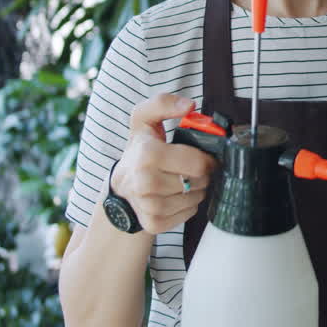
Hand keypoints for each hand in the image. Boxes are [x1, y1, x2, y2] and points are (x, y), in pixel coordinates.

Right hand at [112, 93, 217, 233]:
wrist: (121, 186)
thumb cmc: (139, 150)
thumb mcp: (145, 119)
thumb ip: (164, 103)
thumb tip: (189, 105)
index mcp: (147, 154)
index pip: (198, 163)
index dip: (206, 158)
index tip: (201, 155)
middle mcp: (145, 183)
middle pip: (200, 181)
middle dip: (202, 173)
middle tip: (190, 167)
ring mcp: (149, 206)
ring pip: (197, 198)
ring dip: (196, 188)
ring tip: (181, 179)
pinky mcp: (154, 223)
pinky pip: (189, 213)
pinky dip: (188, 204)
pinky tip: (175, 195)